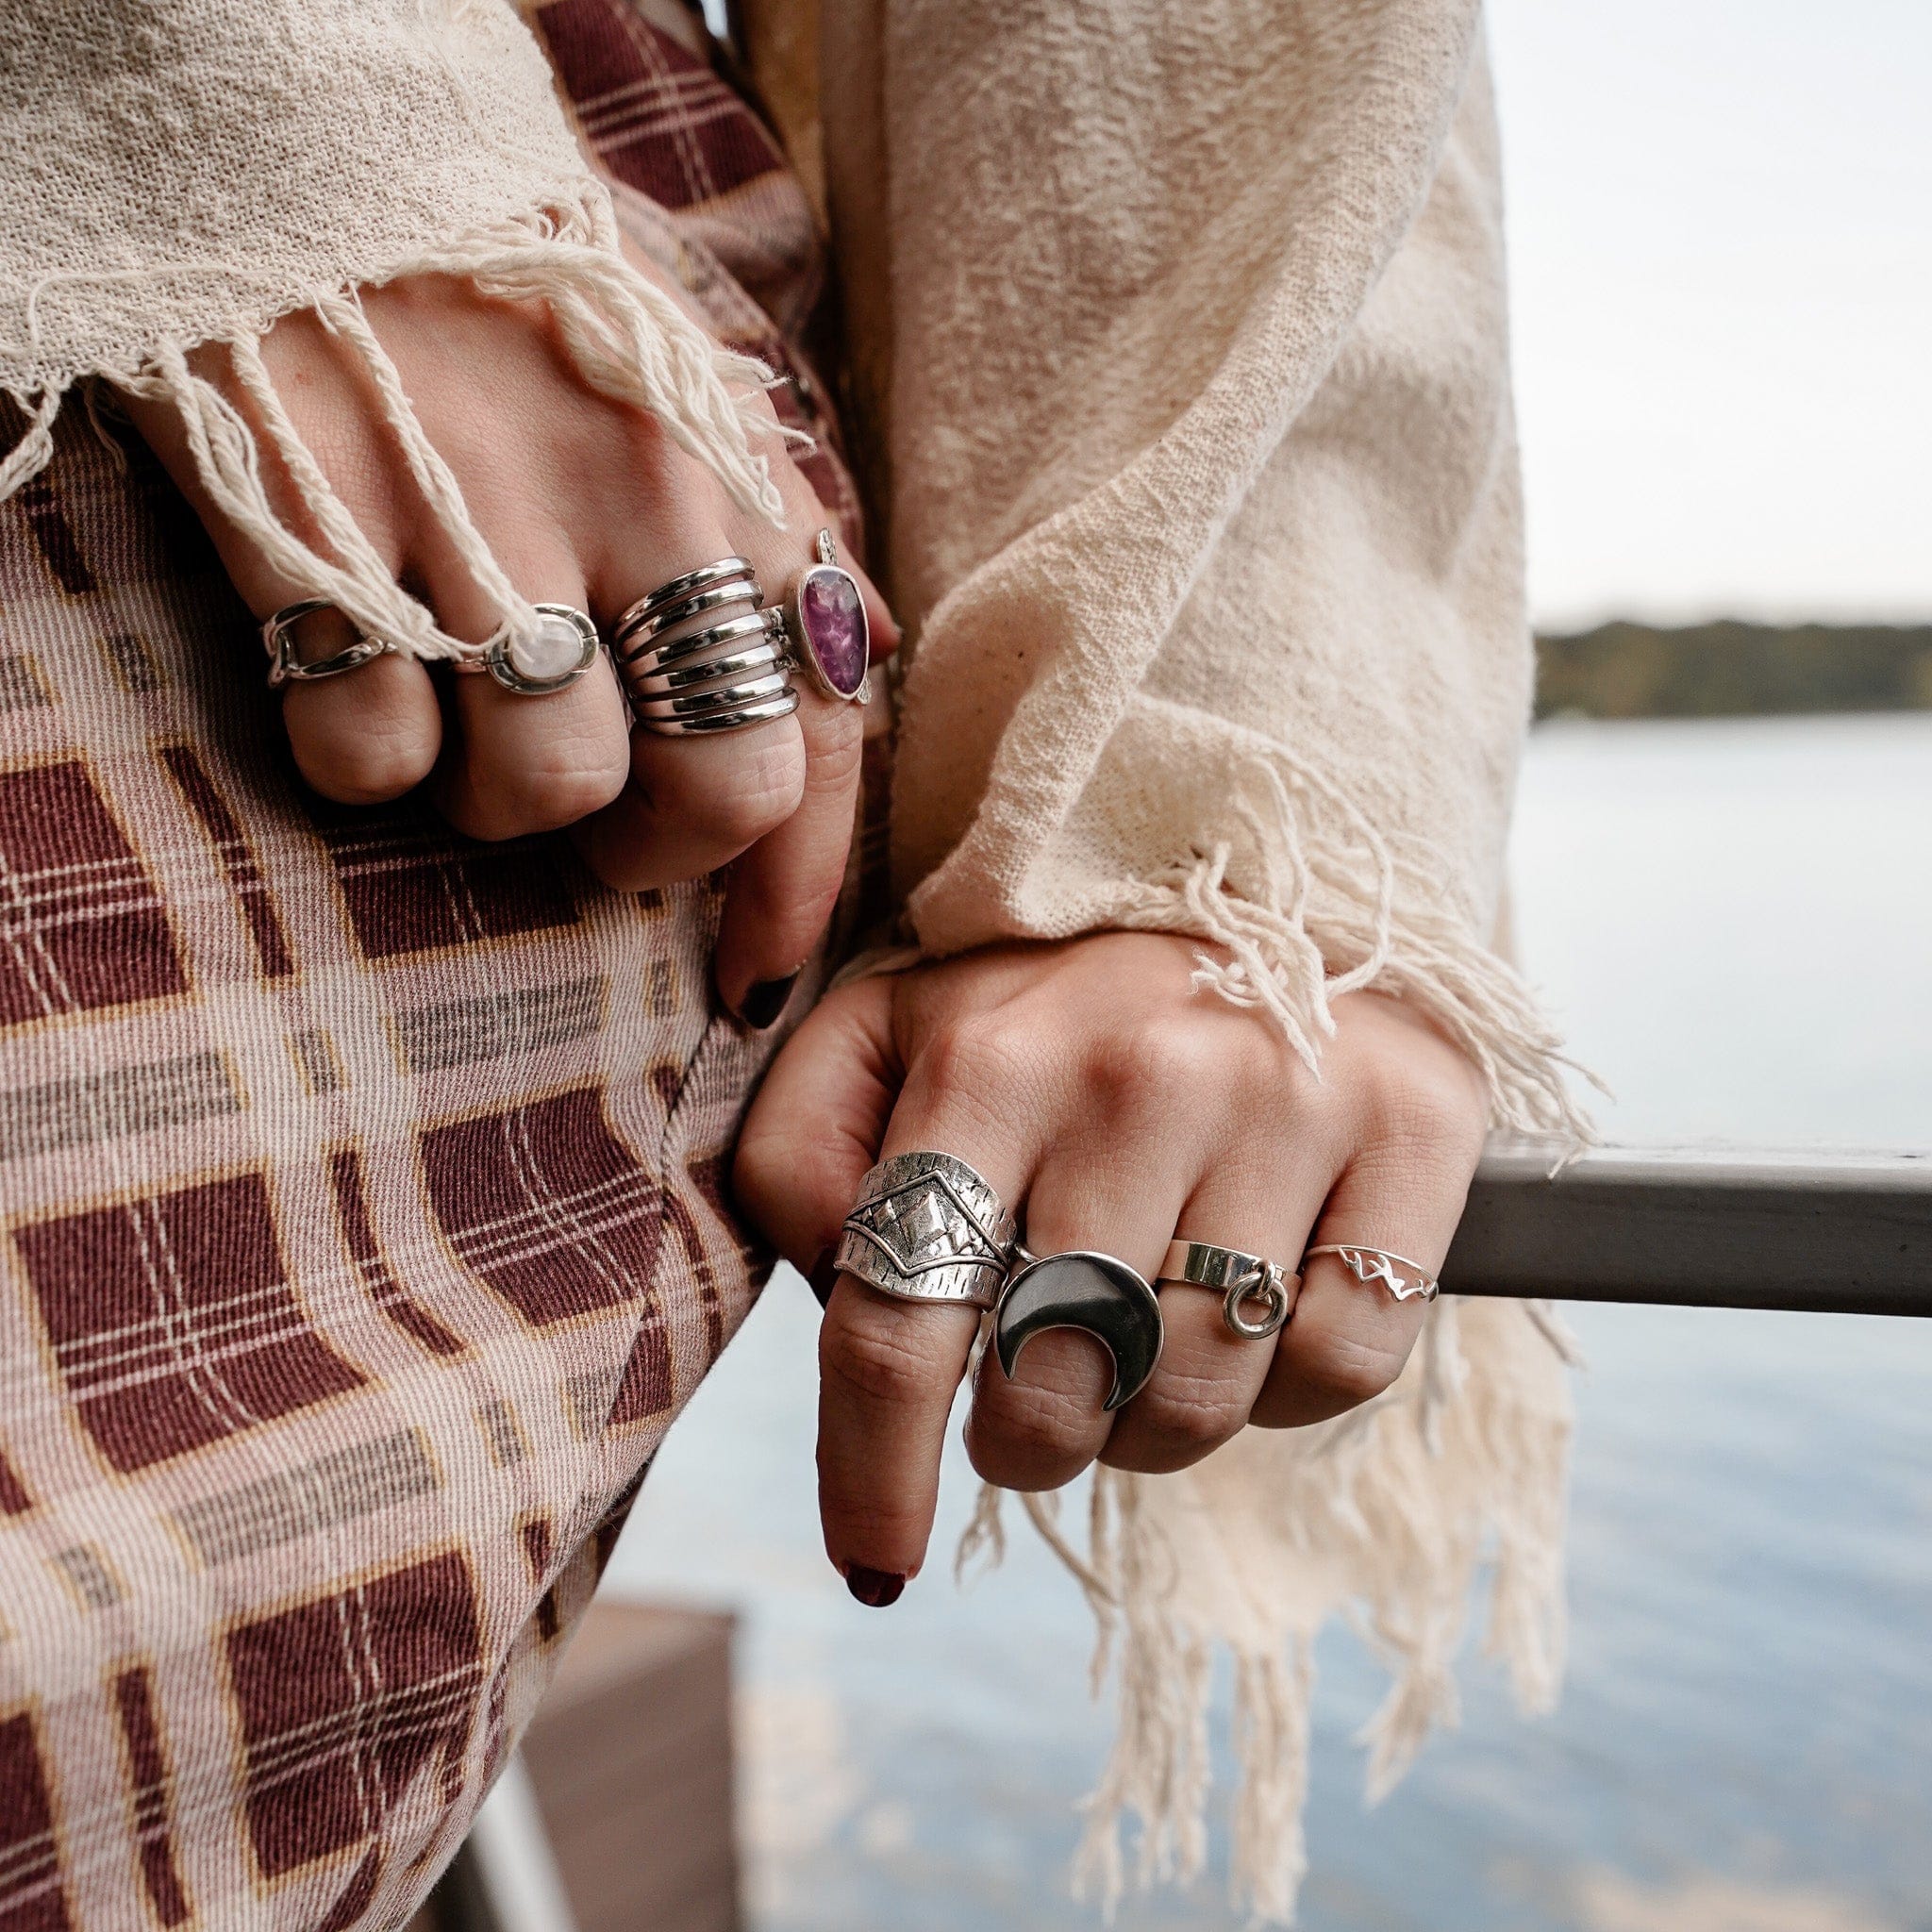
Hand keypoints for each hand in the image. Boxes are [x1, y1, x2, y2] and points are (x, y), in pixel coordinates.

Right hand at [122, 268, 893, 1018]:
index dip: (799, 887)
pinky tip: (348, 667)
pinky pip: (368, 746)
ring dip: (491, 805)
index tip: (756, 978)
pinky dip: (358, 752)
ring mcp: (482, 509)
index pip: (825, 734)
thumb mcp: (691, 398)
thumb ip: (778, 536)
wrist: (325, 161)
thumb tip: (851, 673)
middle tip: (596, 838)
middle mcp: (644, 502)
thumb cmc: (533, 316)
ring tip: (459, 718)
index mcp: (744, 483)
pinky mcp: (327, 520)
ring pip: (538, 787)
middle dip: (652, 860)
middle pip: (712, 791)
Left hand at [734, 933, 1489, 1599]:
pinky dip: (1287, 1386)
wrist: (1263, 884)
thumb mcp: (889, 1032)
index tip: (873, 1564)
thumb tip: (835, 1286)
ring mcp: (1288, 1096)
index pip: (899, 1322)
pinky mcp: (1416, 1123)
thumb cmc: (1057, 1001)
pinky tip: (1255, 1311)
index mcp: (986, 1057)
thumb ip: (803, 1149)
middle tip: (1038, 1397)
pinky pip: (1340, 1362)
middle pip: (1055, 1389)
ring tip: (1144, 1342)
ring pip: (1199, 1397)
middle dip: (1027, 1440)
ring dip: (1153, 1422)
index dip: (874, 1474)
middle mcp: (1140, 1073)